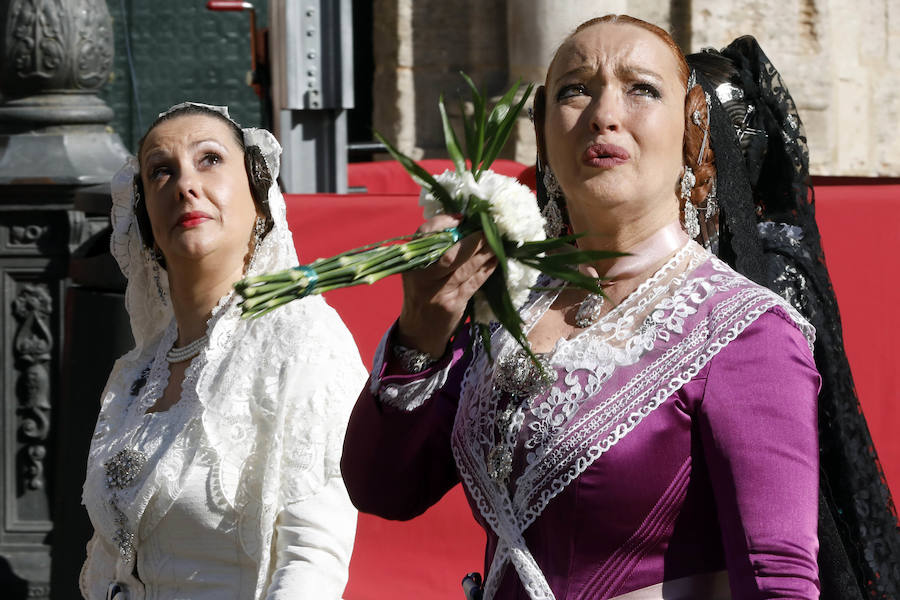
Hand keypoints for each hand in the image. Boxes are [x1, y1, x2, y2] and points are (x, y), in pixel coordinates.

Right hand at [397, 214, 496, 356]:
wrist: (419, 332)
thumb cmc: (422, 295)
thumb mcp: (419, 272)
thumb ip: (434, 252)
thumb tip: (464, 226)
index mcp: (411, 262)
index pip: (424, 235)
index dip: (443, 223)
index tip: (461, 218)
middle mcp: (422, 276)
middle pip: (449, 254)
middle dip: (472, 241)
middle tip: (488, 230)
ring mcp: (437, 292)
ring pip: (465, 268)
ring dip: (484, 254)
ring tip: (497, 243)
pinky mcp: (453, 304)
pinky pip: (473, 283)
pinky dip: (486, 270)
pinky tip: (495, 261)